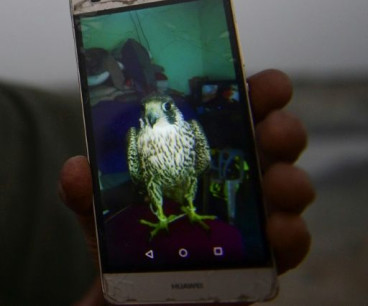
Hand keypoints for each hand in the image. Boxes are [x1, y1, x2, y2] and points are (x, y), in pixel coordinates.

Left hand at [59, 69, 314, 304]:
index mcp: (201, 149)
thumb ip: (84, 191)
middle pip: (275, 142)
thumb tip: (76, 170)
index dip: (257, 91)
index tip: (262, 85)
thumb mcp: (99, 211)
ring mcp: (255, 214)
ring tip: (279, 182)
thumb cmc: (127, 237)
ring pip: (290, 189)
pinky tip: (280, 230)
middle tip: (274, 128)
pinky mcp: (263, 259)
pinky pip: (288, 244)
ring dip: (291, 180)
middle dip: (282, 128)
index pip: (236, 110)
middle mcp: (236, 175)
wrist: (135, 292)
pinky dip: (292, 235)